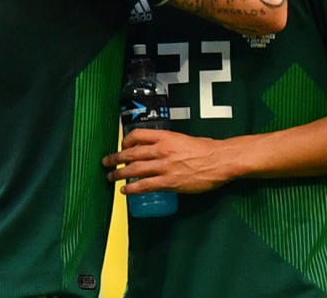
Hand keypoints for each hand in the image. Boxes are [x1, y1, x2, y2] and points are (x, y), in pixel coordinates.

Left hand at [101, 129, 237, 194]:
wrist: (219, 161)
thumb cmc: (206, 148)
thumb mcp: (184, 139)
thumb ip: (170, 143)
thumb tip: (160, 148)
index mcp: (165, 137)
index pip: (137, 135)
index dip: (126, 141)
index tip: (122, 147)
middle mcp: (161, 150)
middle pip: (131, 154)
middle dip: (115, 158)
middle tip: (107, 162)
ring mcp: (164, 167)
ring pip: (134, 170)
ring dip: (119, 174)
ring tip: (111, 178)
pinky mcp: (169, 182)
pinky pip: (145, 186)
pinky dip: (132, 189)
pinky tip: (125, 191)